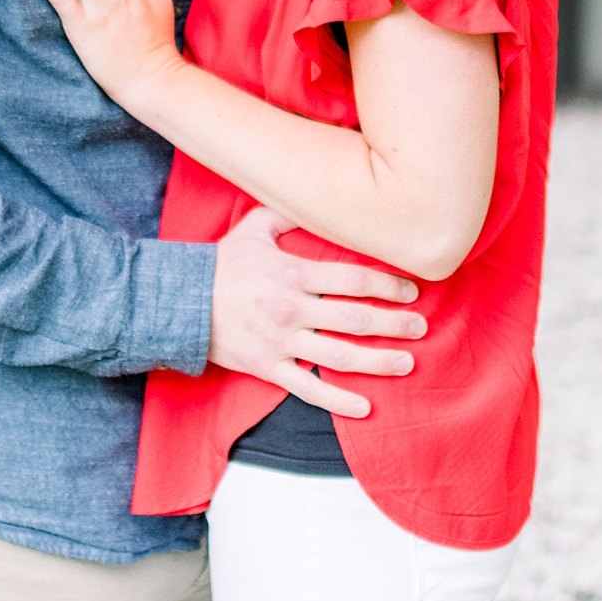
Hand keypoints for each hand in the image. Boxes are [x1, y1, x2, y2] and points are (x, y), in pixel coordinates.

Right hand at [210, 208, 424, 416]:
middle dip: (393, 324)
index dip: (387, 285)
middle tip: (421, 328)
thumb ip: (290, 213)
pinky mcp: (268, 368)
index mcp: (293, 273)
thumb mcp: (254, 227)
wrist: (180, 302)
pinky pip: (307, 388)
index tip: (411, 291)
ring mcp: (281, 342)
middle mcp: (291, 308)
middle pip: (354, 319)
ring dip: (377, 361)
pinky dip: (337, 400)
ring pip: (339, 355)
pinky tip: (365, 407)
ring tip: (407, 363)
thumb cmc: (221, 264)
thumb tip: (321, 193)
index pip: (353, 280)